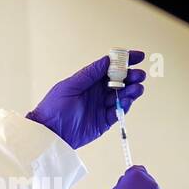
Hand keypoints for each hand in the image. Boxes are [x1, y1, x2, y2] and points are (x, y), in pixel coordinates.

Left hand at [25, 51, 146, 149]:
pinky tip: (128, 100)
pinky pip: (118, 112)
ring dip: (131, 91)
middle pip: (119, 81)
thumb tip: (107, 60)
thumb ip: (90, 74)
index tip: (138, 56)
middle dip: (131, 76)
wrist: (48, 132)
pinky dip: (124, 106)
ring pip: (121, 96)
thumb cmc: (53, 107)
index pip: (110, 67)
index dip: (125, 61)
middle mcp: (97, 92)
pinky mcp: (103, 121)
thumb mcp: (70, 86)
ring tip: (137, 88)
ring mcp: (101, 107)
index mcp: (89, 81)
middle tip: (139, 75)